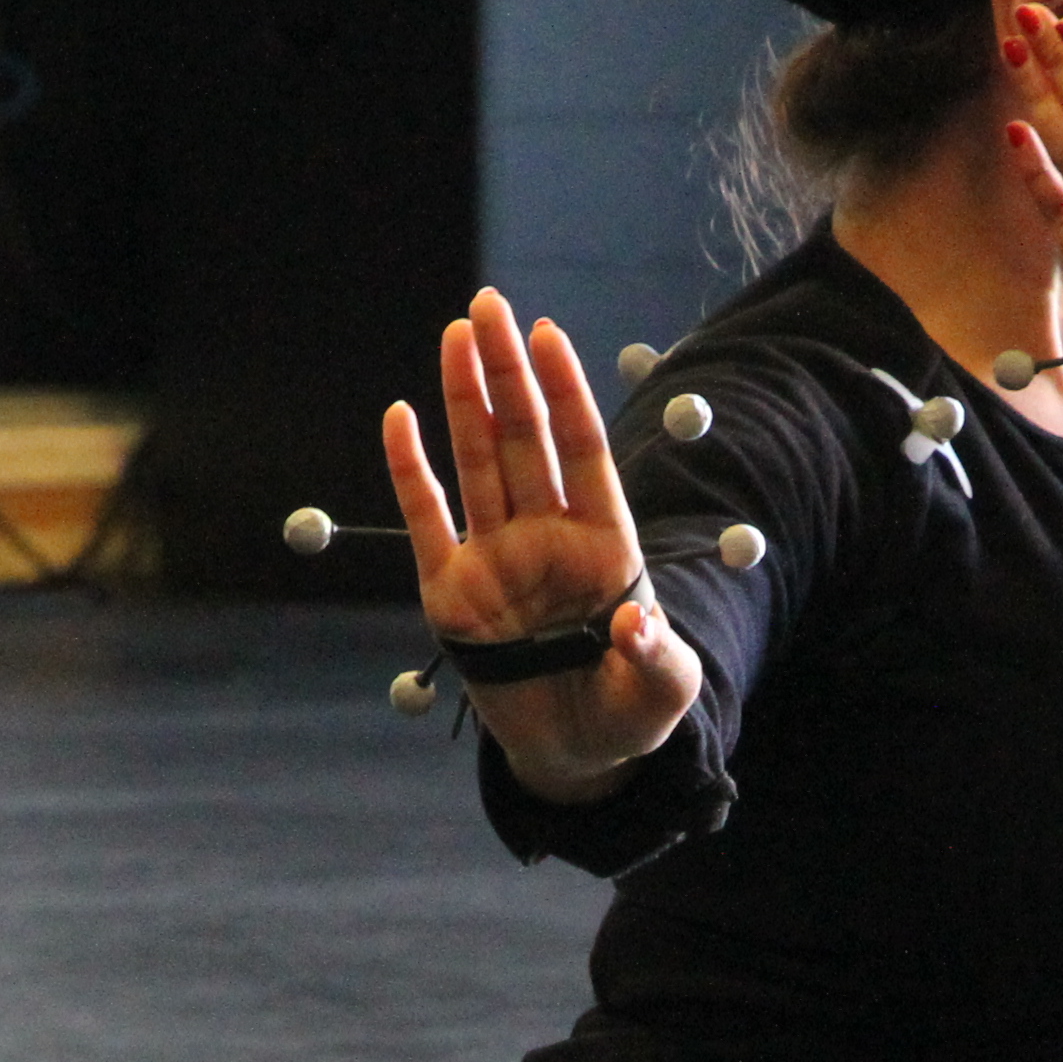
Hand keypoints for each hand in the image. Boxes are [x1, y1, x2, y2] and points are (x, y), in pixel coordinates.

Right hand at [382, 290, 704, 802]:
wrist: (577, 755)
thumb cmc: (630, 713)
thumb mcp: (662, 691)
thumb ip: (655, 655)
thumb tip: (635, 621)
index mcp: (603, 542)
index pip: (582, 449)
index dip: (565, 392)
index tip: (546, 333)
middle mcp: (546, 536)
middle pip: (524, 439)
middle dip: (507, 373)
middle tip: (489, 305)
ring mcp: (496, 558)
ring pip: (477, 463)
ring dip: (466, 400)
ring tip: (455, 335)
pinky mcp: (452, 593)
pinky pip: (428, 521)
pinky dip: (412, 472)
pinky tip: (400, 415)